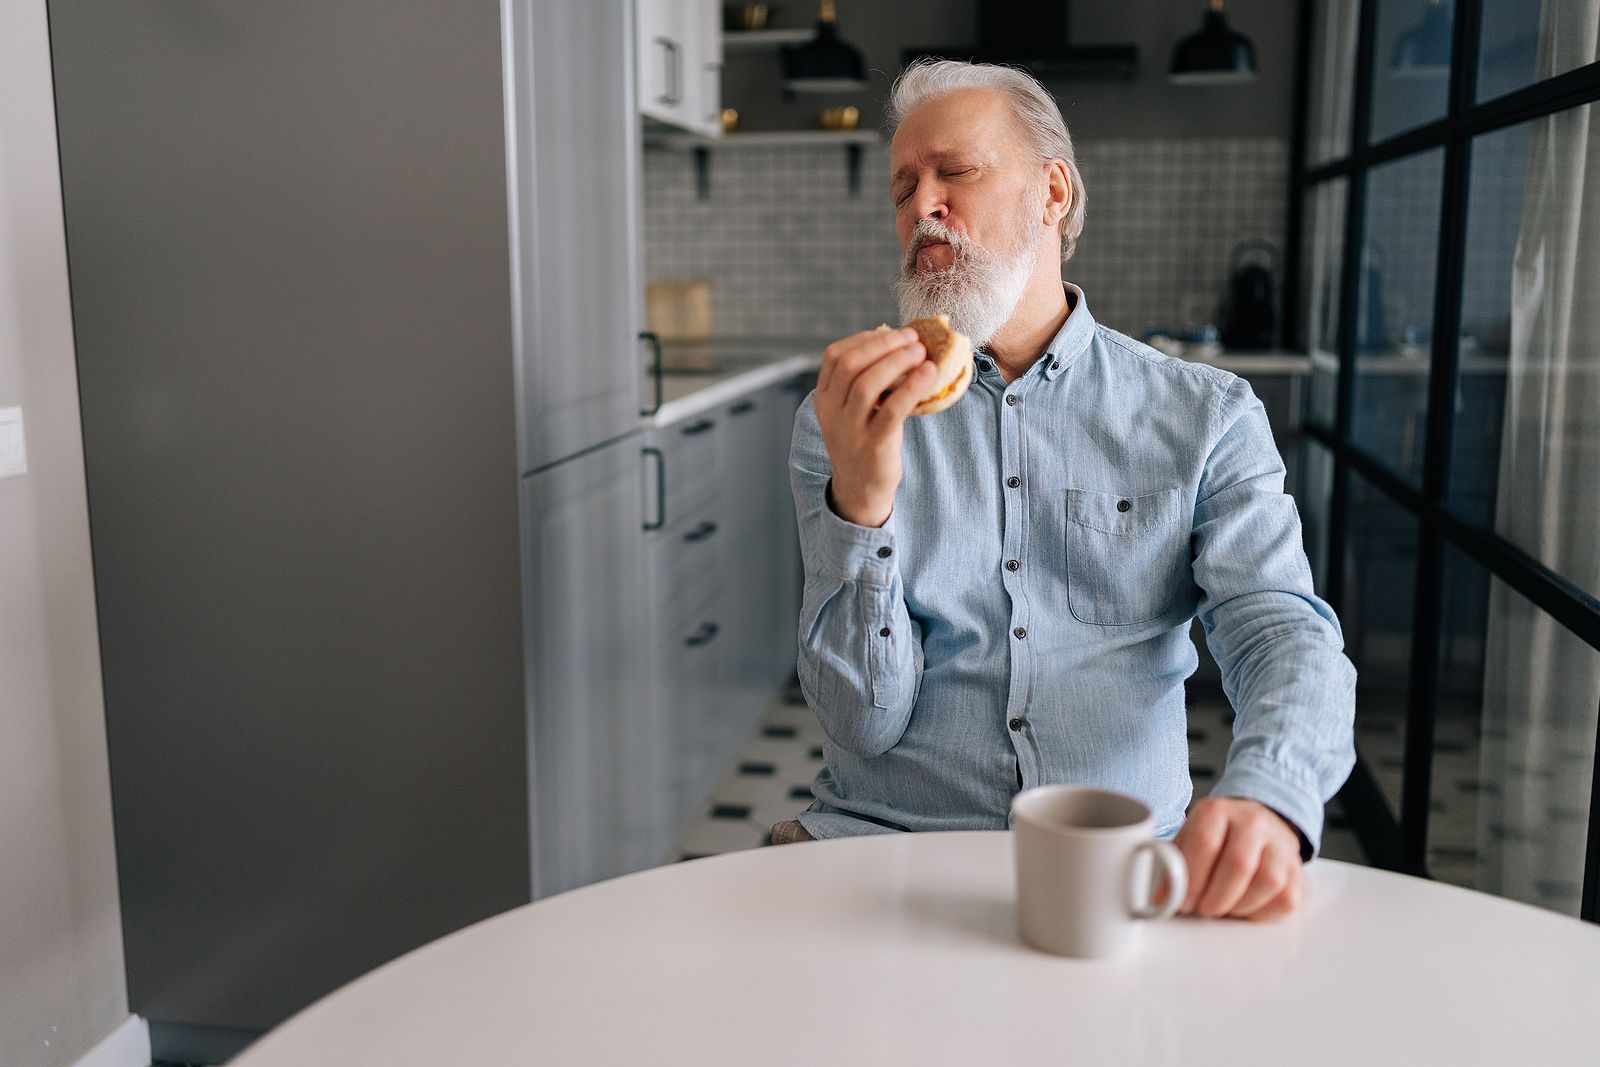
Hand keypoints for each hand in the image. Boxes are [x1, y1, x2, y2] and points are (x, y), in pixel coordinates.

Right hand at [813, 327, 938, 526]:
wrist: (860, 490)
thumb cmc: (864, 441)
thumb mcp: (853, 410)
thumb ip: (865, 381)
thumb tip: (899, 344)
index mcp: (824, 398)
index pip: (835, 356)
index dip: (864, 339)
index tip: (890, 333)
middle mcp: (831, 412)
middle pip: (851, 364)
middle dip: (884, 344)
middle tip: (912, 337)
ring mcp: (850, 430)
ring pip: (867, 383)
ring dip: (897, 361)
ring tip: (921, 352)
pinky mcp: (873, 445)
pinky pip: (892, 410)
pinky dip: (912, 386)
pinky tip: (928, 374)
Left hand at [1172, 796, 1302, 920]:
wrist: (1255, 825)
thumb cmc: (1215, 838)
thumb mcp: (1189, 839)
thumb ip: (1173, 865)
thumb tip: (1159, 901)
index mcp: (1217, 811)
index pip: (1205, 844)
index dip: (1192, 879)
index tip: (1182, 902)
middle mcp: (1252, 821)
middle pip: (1238, 865)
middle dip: (1216, 898)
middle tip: (1203, 910)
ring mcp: (1279, 844)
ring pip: (1267, 882)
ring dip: (1239, 907)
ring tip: (1223, 908)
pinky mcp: (1296, 869)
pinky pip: (1285, 899)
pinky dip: (1262, 914)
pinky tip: (1245, 909)